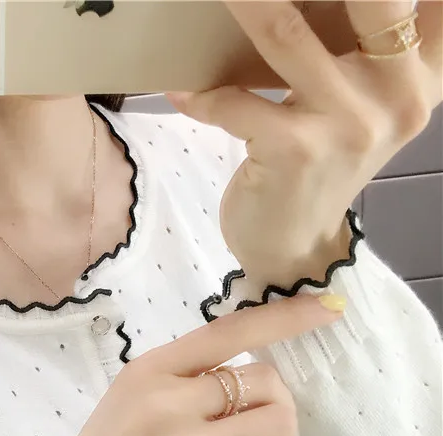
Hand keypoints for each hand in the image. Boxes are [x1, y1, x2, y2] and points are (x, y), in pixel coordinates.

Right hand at [64, 293, 345, 435]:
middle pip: (264, 382)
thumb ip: (181, 381)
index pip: (226, 331)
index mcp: (148, 373)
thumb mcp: (129, 400)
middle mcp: (167, 405)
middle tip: (265, 429)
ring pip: (278, 425)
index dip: (284, 317)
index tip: (327, 307)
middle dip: (278, 404)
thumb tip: (253, 374)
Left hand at [166, 0, 441, 287]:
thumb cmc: (322, 167)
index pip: (436, 6)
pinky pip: (233, 100)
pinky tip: (181, 91)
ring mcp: (347, 123)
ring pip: (286, 32)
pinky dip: (200, 94)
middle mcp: (399, 94)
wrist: (297, 247)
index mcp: (423, 74)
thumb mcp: (362, 105)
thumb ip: (365, 48)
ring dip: (242, 3)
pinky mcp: (294, 149)